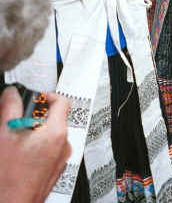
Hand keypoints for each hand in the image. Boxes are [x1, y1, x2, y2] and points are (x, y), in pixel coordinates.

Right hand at [0, 87, 70, 202]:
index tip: (34, 99)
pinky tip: (20, 154)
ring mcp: (60, 160)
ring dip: (35, 133)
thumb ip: (10, 107)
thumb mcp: (5, 134)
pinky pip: (49, 150)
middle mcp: (63, 146)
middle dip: (36, 117)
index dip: (46, 96)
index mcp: (56, 133)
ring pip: (50, 135)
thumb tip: (12, 94)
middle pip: (55, 118)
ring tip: (16, 139)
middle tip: (18, 120)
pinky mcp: (54, 170)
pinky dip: (37, 147)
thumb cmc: (9, 179)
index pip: (61, 101)